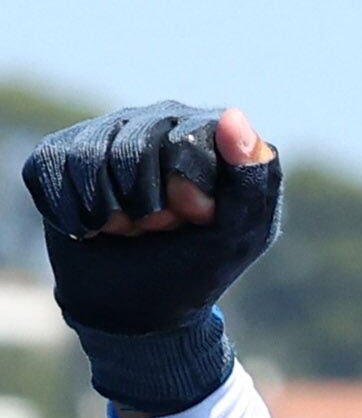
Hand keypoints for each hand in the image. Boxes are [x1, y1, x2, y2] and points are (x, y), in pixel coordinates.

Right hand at [23, 103, 282, 416]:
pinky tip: (92, 224)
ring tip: (127, 227)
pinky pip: (52, 169)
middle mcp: (156, 120)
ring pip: (89, 159)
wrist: (137, 303)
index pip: (187, 143)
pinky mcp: (60, 151)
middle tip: (159, 228)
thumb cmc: (198, 264)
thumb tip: (233, 114)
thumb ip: (253, 178)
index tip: (197, 220)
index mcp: (209, 132)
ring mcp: (105, 131)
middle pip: (133, 149)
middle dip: (145, 207)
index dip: (186, 193)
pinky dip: (74, 213)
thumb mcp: (240, 232)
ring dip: (108, 213)